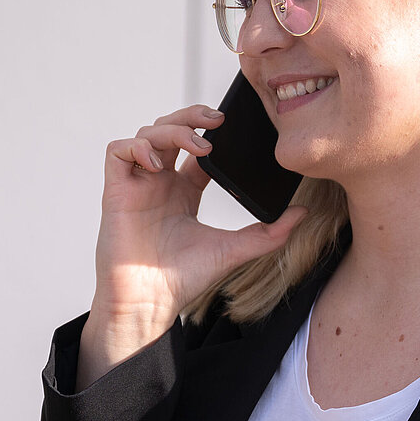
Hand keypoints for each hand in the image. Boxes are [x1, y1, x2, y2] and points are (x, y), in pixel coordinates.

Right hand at [77, 104, 305, 387]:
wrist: (150, 303)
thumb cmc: (183, 279)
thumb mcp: (234, 250)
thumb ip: (268, 233)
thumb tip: (303, 213)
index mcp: (183, 192)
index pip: (194, 147)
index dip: (209, 131)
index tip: (232, 128)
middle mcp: (160, 183)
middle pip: (170, 130)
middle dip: (192, 116)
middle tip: (218, 120)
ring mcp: (138, 186)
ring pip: (148, 134)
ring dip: (173, 129)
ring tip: (200, 146)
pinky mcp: (116, 192)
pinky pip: (117, 151)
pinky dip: (137, 146)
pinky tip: (158, 161)